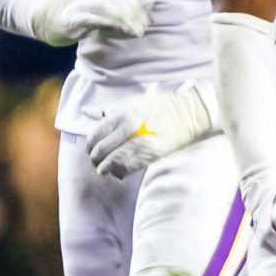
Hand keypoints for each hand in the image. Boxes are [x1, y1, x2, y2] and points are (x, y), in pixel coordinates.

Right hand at [30, 0, 152, 46]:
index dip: (136, 6)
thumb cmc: (79, 14)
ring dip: (124, 20)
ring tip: (135, 31)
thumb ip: (127, 2)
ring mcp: (78, 3)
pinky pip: (93, 19)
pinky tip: (119, 31)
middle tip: (141, 28)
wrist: (46, 19)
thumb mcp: (104, 7)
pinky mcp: (71, 17)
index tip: (145, 21)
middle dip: (133, 14)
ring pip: (107, 8)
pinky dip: (109, 24)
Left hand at [87, 83, 215, 177]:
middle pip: (100, 150)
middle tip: (96, 162)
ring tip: (104, 170)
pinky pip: (126, 168)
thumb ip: (110, 109)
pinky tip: (119, 173)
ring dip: (105, 168)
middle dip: (95, 159)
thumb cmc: (159, 107)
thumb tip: (89, 111)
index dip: (90, 145)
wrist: (186, 115)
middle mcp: (126, 128)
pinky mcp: (148, 155)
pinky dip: (119, 173)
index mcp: (121, 114)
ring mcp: (137, 143)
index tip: (91, 150)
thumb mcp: (132, 102)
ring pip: (111, 162)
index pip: (95, 134)